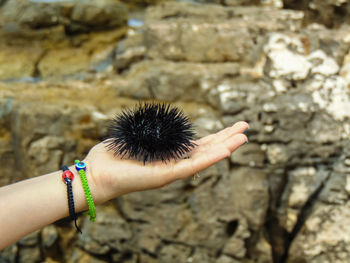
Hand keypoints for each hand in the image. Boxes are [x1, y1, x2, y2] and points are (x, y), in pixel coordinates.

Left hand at [84, 121, 248, 203]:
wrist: (97, 174)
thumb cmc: (114, 156)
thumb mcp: (137, 137)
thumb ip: (152, 131)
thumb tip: (160, 120)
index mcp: (169, 155)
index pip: (198, 145)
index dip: (215, 136)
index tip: (231, 127)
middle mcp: (175, 163)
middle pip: (206, 149)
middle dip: (226, 138)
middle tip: (245, 127)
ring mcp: (173, 170)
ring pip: (205, 158)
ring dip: (225, 147)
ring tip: (244, 137)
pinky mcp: (166, 175)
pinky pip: (193, 165)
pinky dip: (211, 157)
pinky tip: (226, 149)